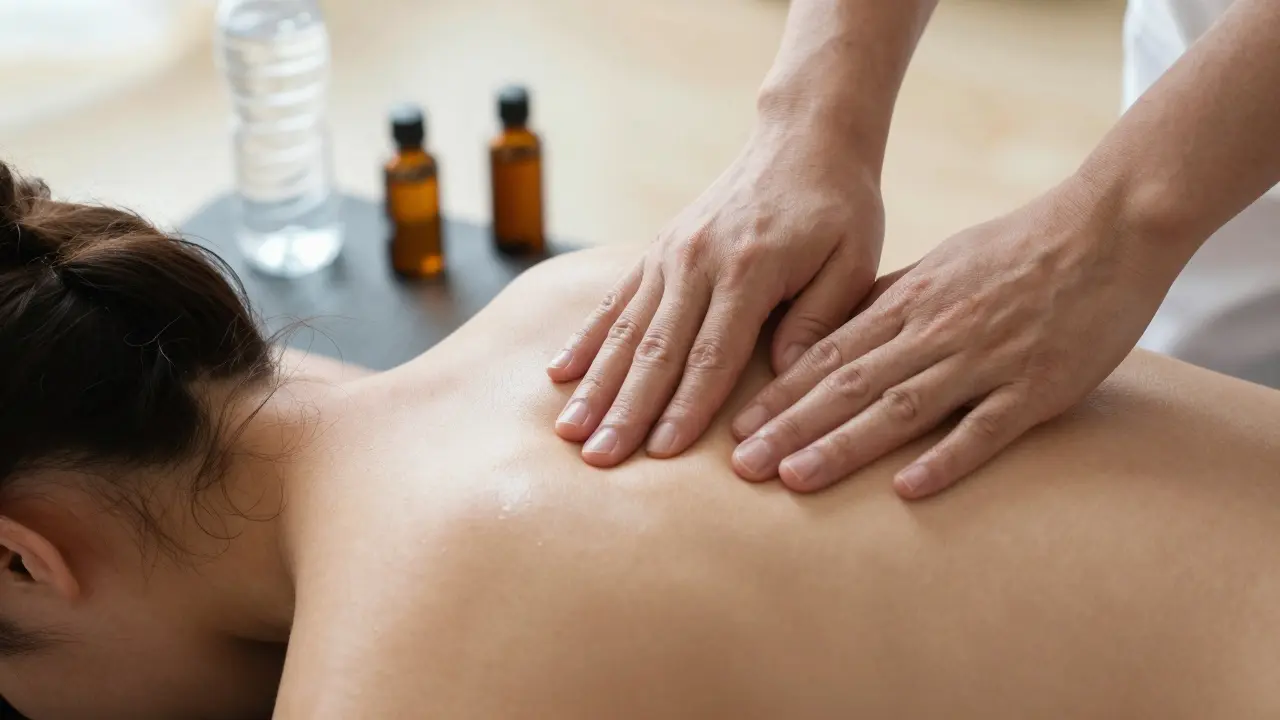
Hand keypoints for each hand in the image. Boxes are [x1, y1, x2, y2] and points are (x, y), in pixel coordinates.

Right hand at [546, 124, 883, 465]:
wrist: (803, 137)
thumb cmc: (838, 206)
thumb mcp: (853, 260)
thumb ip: (818, 319)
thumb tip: (784, 378)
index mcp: (749, 268)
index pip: (713, 354)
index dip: (686, 407)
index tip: (660, 454)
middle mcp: (697, 261)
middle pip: (656, 349)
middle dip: (625, 409)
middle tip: (599, 458)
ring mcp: (670, 253)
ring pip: (626, 329)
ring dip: (595, 383)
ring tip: (569, 430)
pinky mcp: (658, 249)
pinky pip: (615, 299)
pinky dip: (587, 337)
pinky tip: (560, 373)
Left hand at [730, 182, 1179, 497]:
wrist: (1108, 228)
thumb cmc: (1019, 249)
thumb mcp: (941, 264)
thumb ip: (890, 302)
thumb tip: (835, 335)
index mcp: (911, 302)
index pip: (829, 354)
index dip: (781, 394)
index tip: (736, 428)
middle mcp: (936, 330)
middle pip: (849, 384)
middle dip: (790, 427)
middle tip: (741, 467)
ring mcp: (985, 359)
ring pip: (901, 407)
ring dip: (844, 445)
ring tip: (794, 478)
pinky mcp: (1037, 386)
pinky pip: (985, 428)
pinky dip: (945, 458)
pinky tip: (906, 490)